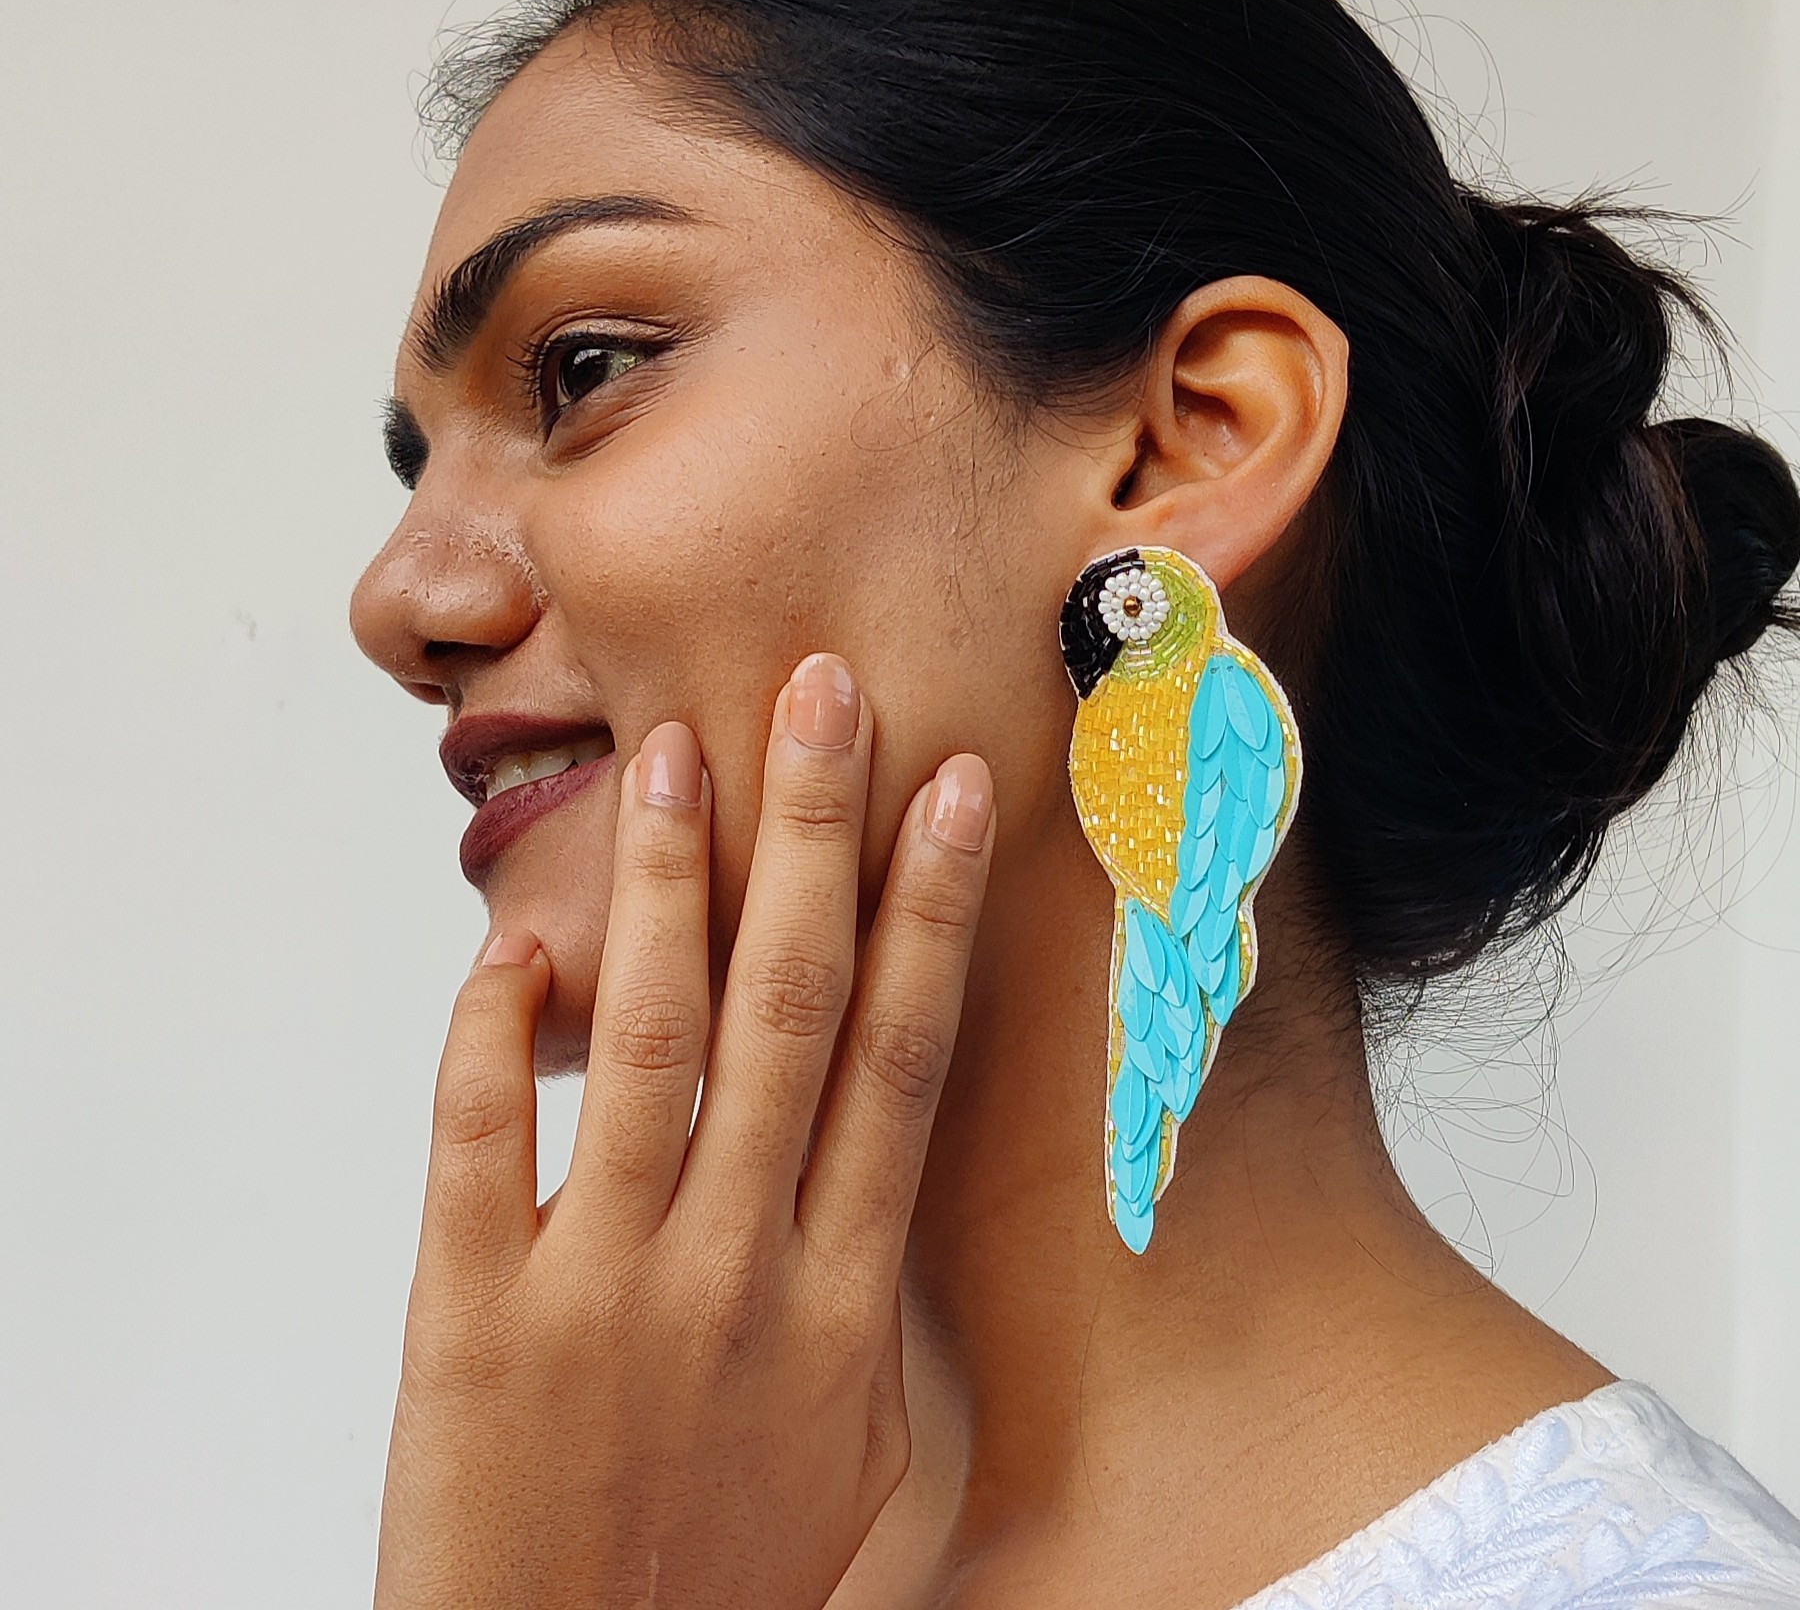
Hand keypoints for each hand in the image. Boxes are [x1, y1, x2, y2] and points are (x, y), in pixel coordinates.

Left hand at [374, 654, 995, 1609]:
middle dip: (814, 836)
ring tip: (678, 754)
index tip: (949, 792)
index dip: (927, 911)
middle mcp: (740, 1267)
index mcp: (844, 1294)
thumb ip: (869, 1295)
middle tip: (823, 696)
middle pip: (793, 1009)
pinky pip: (482, 1141)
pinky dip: (494, 1031)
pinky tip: (512, 941)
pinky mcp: (475, 1318)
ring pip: (653, 1040)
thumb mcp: (857, 1442)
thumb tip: (875, 1171)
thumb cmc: (725, 1577)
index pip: (902, 1057)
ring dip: (672, 886)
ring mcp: (607, 1285)